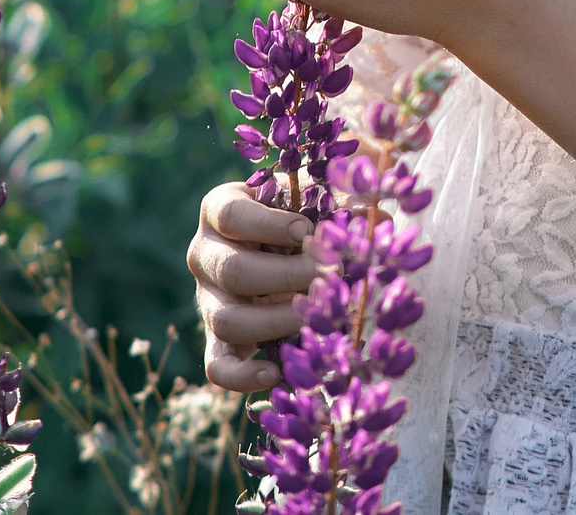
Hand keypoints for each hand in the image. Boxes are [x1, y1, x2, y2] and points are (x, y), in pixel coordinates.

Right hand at [188, 180, 319, 392]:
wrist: (281, 250)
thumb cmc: (298, 215)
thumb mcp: (311, 199)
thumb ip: (334, 203)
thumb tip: (370, 222)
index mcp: (218, 210)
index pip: (230, 215)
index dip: (270, 225)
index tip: (308, 230)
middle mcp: (204, 255)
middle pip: (233, 270)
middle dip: (289, 276)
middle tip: (332, 274)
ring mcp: (207, 299)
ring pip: (226, 320)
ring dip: (277, 321)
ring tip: (318, 318)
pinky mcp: (216, 338)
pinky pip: (217, 365)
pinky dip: (242, 376)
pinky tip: (275, 373)